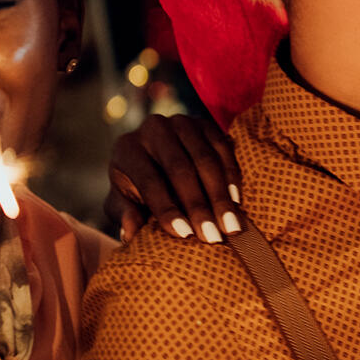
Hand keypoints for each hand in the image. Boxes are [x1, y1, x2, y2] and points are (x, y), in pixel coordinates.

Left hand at [104, 114, 243, 243]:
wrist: (155, 156)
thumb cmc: (136, 186)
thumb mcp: (123, 201)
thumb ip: (125, 215)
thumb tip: (132, 234)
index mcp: (127, 149)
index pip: (149, 181)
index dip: (167, 209)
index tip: (185, 235)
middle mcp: (153, 129)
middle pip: (180, 169)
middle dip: (198, 205)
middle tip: (213, 236)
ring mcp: (182, 123)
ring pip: (205, 160)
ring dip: (220, 196)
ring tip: (230, 226)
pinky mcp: (205, 124)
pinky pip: (223, 149)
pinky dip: (232, 176)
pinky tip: (236, 201)